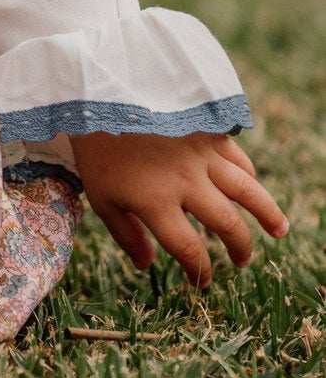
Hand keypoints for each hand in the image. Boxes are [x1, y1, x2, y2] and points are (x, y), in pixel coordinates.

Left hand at [69, 131, 288, 287]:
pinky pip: (238, 159)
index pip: (188, 250)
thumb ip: (126, 234)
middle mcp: (185, 181)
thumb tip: (147, 266)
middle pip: (227, 225)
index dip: (200, 272)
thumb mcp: (101, 196)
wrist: (101, 96)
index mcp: (155, 201)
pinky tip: (251, 187)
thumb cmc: (97, 149)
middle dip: (239, 248)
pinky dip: (247, 176)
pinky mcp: (207, 132)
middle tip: (241, 261)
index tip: (202, 282)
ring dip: (267, 214)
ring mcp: (201, 155)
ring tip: (279, 232)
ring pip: (247, 190)